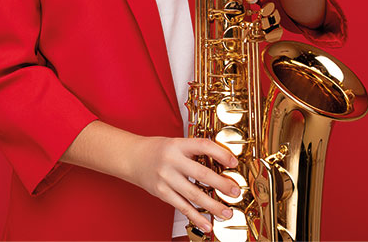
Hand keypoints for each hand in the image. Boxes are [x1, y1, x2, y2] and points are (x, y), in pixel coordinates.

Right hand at [124, 136, 240, 233]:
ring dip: (213, 205)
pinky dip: (196, 216)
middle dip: (221, 184)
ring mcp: (166, 178)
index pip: (203, 146)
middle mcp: (172, 161)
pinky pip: (182, 206)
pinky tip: (207, 223)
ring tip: (226, 212)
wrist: (132, 158)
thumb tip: (221, 164)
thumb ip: (194, 152)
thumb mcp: (176, 143)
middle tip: (235, 192)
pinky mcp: (162, 192)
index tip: (234, 163)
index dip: (221, 154)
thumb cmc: (157, 150)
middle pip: (201, 173)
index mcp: (178, 145)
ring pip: (193, 194)